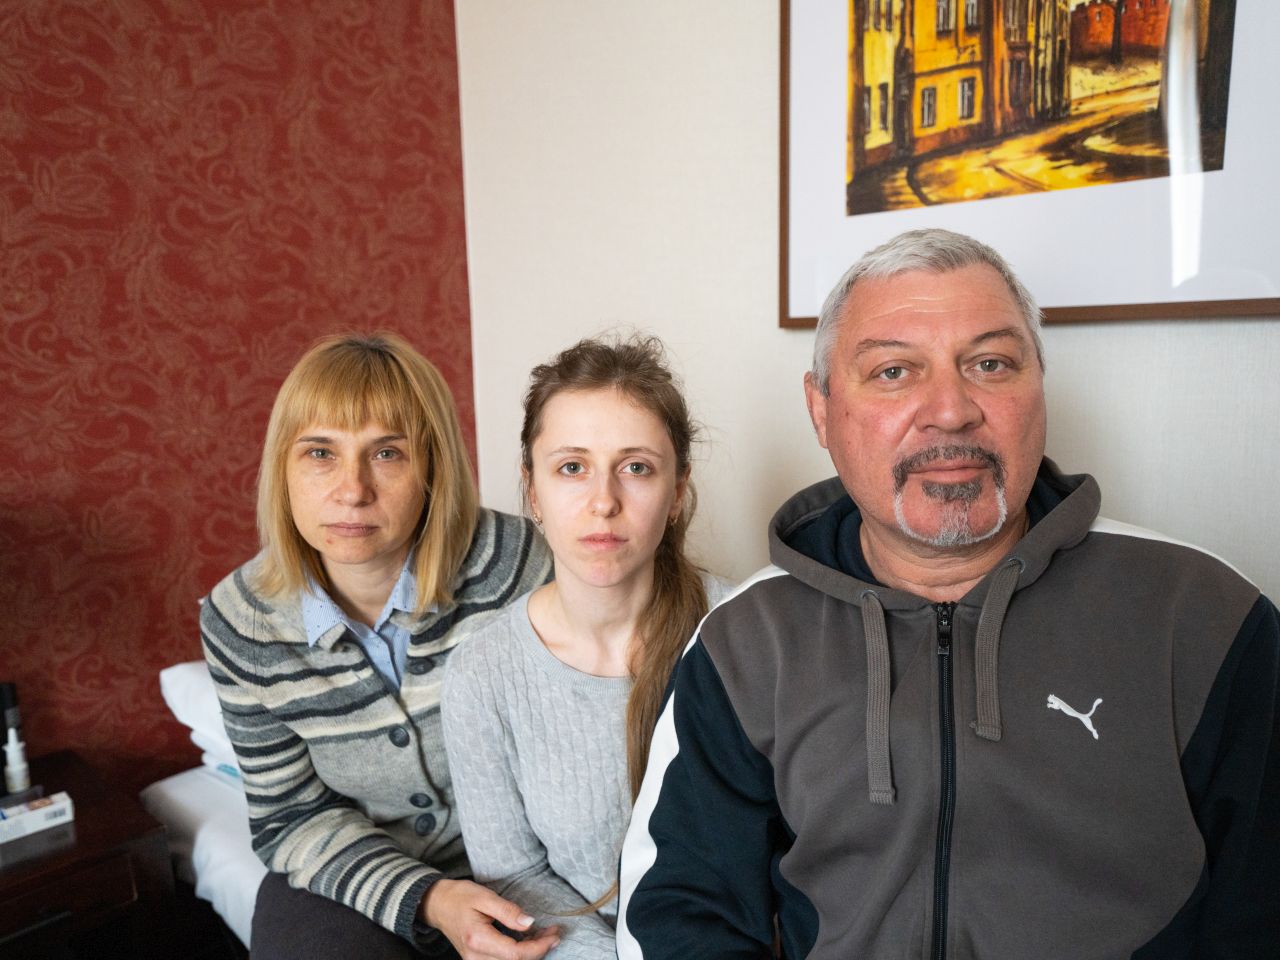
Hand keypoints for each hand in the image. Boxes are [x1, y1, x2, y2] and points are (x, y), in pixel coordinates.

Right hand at [422, 878, 560, 959]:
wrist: (438, 905)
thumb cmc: (460, 897)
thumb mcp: (484, 896)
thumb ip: (508, 911)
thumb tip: (530, 923)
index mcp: (477, 939)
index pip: (515, 955)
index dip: (539, 947)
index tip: (554, 933)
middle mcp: (475, 957)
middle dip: (539, 950)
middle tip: (553, 932)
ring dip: (530, 953)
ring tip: (542, 935)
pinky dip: (519, 954)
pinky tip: (527, 940)